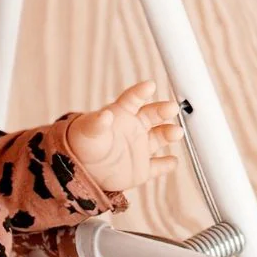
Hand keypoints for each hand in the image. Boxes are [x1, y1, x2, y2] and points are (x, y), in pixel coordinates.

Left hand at [66, 80, 181, 192]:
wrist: (80, 170)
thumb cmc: (81, 144)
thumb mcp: (87, 131)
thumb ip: (97, 123)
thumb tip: (105, 114)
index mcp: (120, 114)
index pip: (133, 99)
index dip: (141, 91)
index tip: (150, 86)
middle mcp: (134, 128)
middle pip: (152, 114)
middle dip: (163, 110)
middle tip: (172, 108)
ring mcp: (139, 147)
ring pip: (160, 137)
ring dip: (169, 133)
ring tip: (176, 132)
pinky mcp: (141, 168)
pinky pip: (157, 166)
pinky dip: (166, 164)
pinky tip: (172, 161)